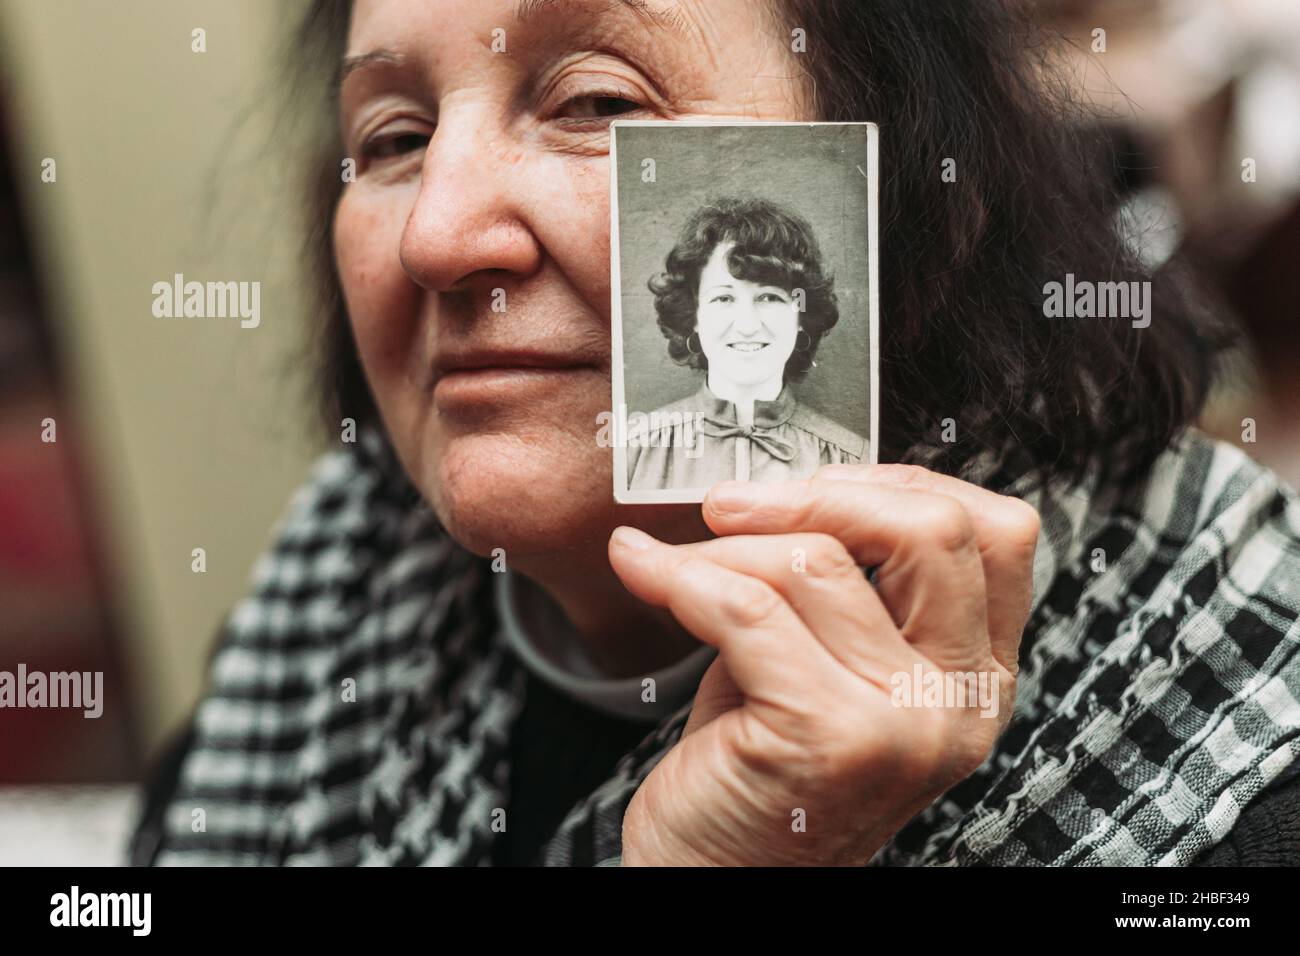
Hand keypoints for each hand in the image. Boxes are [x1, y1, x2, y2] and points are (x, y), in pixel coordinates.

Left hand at [607, 464, 1039, 865]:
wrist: (714, 878)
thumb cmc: (763, 761)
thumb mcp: (827, 660)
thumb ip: (845, 582)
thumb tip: (790, 480)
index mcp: (975, 674)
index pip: (996, 534)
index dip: (904, 486)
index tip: (820, 485)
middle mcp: (959, 703)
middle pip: (931, 530)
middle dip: (819, 493)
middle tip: (734, 504)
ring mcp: (902, 725)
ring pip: (815, 563)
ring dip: (723, 547)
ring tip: (674, 561)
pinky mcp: (826, 738)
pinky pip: (744, 608)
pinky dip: (677, 576)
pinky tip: (641, 569)